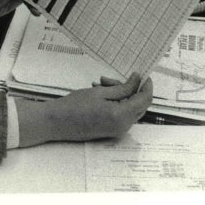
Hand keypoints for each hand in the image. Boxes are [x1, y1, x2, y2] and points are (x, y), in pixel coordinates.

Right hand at [16, 73, 152, 146]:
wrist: (58, 122)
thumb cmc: (75, 105)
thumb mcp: (99, 92)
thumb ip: (122, 87)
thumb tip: (137, 80)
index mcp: (122, 116)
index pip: (144, 99)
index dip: (146, 85)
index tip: (143, 74)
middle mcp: (124, 126)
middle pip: (139, 105)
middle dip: (129, 89)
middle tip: (110, 79)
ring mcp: (118, 130)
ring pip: (129, 108)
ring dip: (119, 94)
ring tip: (99, 84)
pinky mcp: (112, 130)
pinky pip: (121, 114)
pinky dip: (115, 103)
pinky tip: (99, 93)